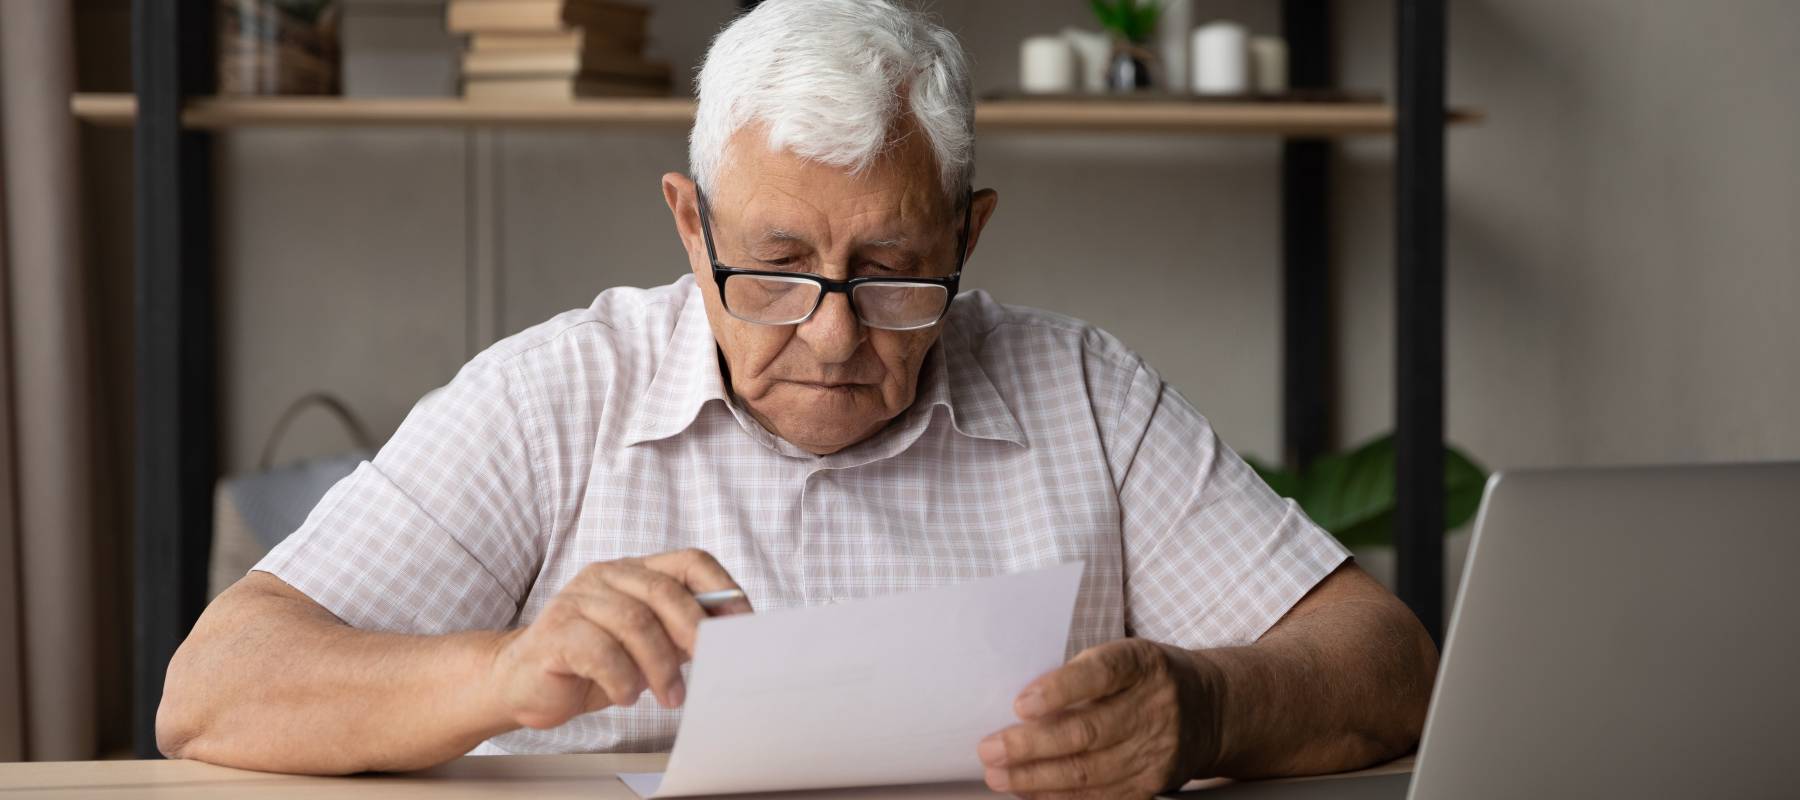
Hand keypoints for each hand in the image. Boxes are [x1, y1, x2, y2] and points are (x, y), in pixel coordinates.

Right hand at [486, 549, 752, 730]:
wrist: (522, 682)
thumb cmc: (590, 664)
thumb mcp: (645, 647)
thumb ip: (679, 636)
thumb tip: (730, 640)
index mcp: (634, 572)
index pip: (690, 562)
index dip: (723, 590)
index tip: (743, 625)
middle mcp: (606, 577)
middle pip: (664, 592)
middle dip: (693, 633)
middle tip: (708, 667)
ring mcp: (578, 600)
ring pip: (635, 623)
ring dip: (660, 667)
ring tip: (669, 698)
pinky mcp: (555, 632)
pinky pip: (601, 652)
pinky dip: (623, 680)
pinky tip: (626, 696)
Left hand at [977, 638, 1219, 798]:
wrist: (1211, 710)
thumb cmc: (1149, 678)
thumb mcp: (1127, 655)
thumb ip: (1083, 672)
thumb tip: (1020, 705)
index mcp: (1143, 664)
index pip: (1101, 674)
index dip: (1059, 690)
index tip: (1020, 704)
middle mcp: (1154, 707)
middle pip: (1087, 732)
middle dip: (1030, 746)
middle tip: (989, 750)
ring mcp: (1156, 750)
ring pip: (1089, 772)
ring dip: (1036, 779)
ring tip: (998, 776)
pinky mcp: (1153, 784)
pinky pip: (1101, 798)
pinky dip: (1060, 798)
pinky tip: (1030, 793)